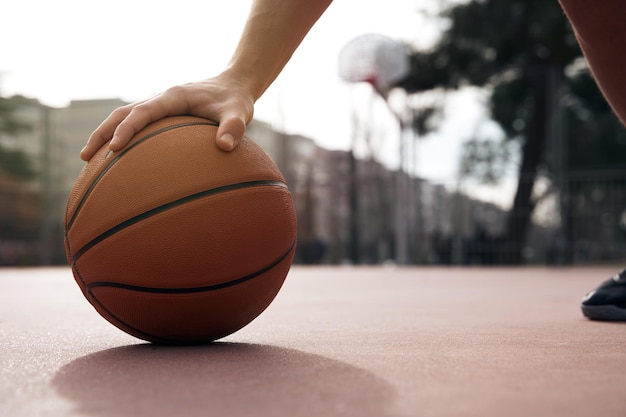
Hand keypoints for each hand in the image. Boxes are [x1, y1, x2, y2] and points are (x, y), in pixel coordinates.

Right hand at [80, 73, 254, 160]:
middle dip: (102, 133)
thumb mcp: (240, 113)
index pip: (143, 112)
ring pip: (124, 117)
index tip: (113, 148)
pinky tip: (116, 158)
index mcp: (173, 97)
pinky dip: (121, 137)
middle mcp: (161, 99)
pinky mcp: (162, 114)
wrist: (235, 85)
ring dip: (105, 134)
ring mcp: (160, 106)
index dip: (127, 130)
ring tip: (88, 160)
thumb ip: (234, 128)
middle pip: (122, 113)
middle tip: (85, 157)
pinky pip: (136, 124)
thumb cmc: (236, 100)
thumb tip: (224, 147)